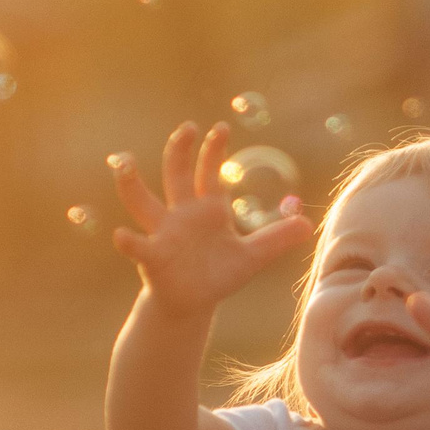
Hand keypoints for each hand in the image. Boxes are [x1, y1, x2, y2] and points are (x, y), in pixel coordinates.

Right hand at [109, 122, 313, 317]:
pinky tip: (121, 235)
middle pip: (177, 175)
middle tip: (187, 128)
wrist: (192, 303)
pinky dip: (129, 241)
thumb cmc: (218, 274)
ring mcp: (163, 233)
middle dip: (180, 151)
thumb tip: (309, 224)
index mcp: (207, 209)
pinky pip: (138, 246)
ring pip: (141, 202)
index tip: (221, 127)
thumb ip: (277, 238)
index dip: (214, 150)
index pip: (209, 172)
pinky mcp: (152, 257)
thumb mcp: (253, 256)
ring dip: (131, 183)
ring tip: (124, 162)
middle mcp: (181, 214)